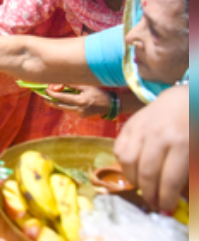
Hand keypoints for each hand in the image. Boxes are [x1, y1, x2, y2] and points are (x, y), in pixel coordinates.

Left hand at [46, 85, 111, 117]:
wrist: (110, 106)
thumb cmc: (99, 94)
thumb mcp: (87, 87)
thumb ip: (74, 85)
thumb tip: (61, 83)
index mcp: (81, 101)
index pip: (63, 98)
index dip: (53, 95)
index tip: (46, 91)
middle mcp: (79, 109)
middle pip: (61, 106)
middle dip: (51, 102)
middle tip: (43, 98)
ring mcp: (80, 114)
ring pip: (65, 109)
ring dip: (57, 104)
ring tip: (49, 99)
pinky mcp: (81, 116)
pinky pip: (71, 110)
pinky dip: (67, 105)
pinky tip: (63, 101)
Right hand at [114, 85, 187, 214]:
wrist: (184, 99)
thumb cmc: (195, 127)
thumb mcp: (198, 150)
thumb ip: (189, 173)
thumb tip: (176, 195)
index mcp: (181, 143)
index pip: (170, 178)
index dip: (167, 198)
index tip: (166, 209)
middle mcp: (158, 136)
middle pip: (147, 173)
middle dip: (149, 193)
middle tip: (153, 204)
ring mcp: (140, 129)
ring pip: (128, 162)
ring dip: (133, 180)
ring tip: (142, 187)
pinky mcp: (129, 125)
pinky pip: (118, 149)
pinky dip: (123, 164)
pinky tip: (133, 169)